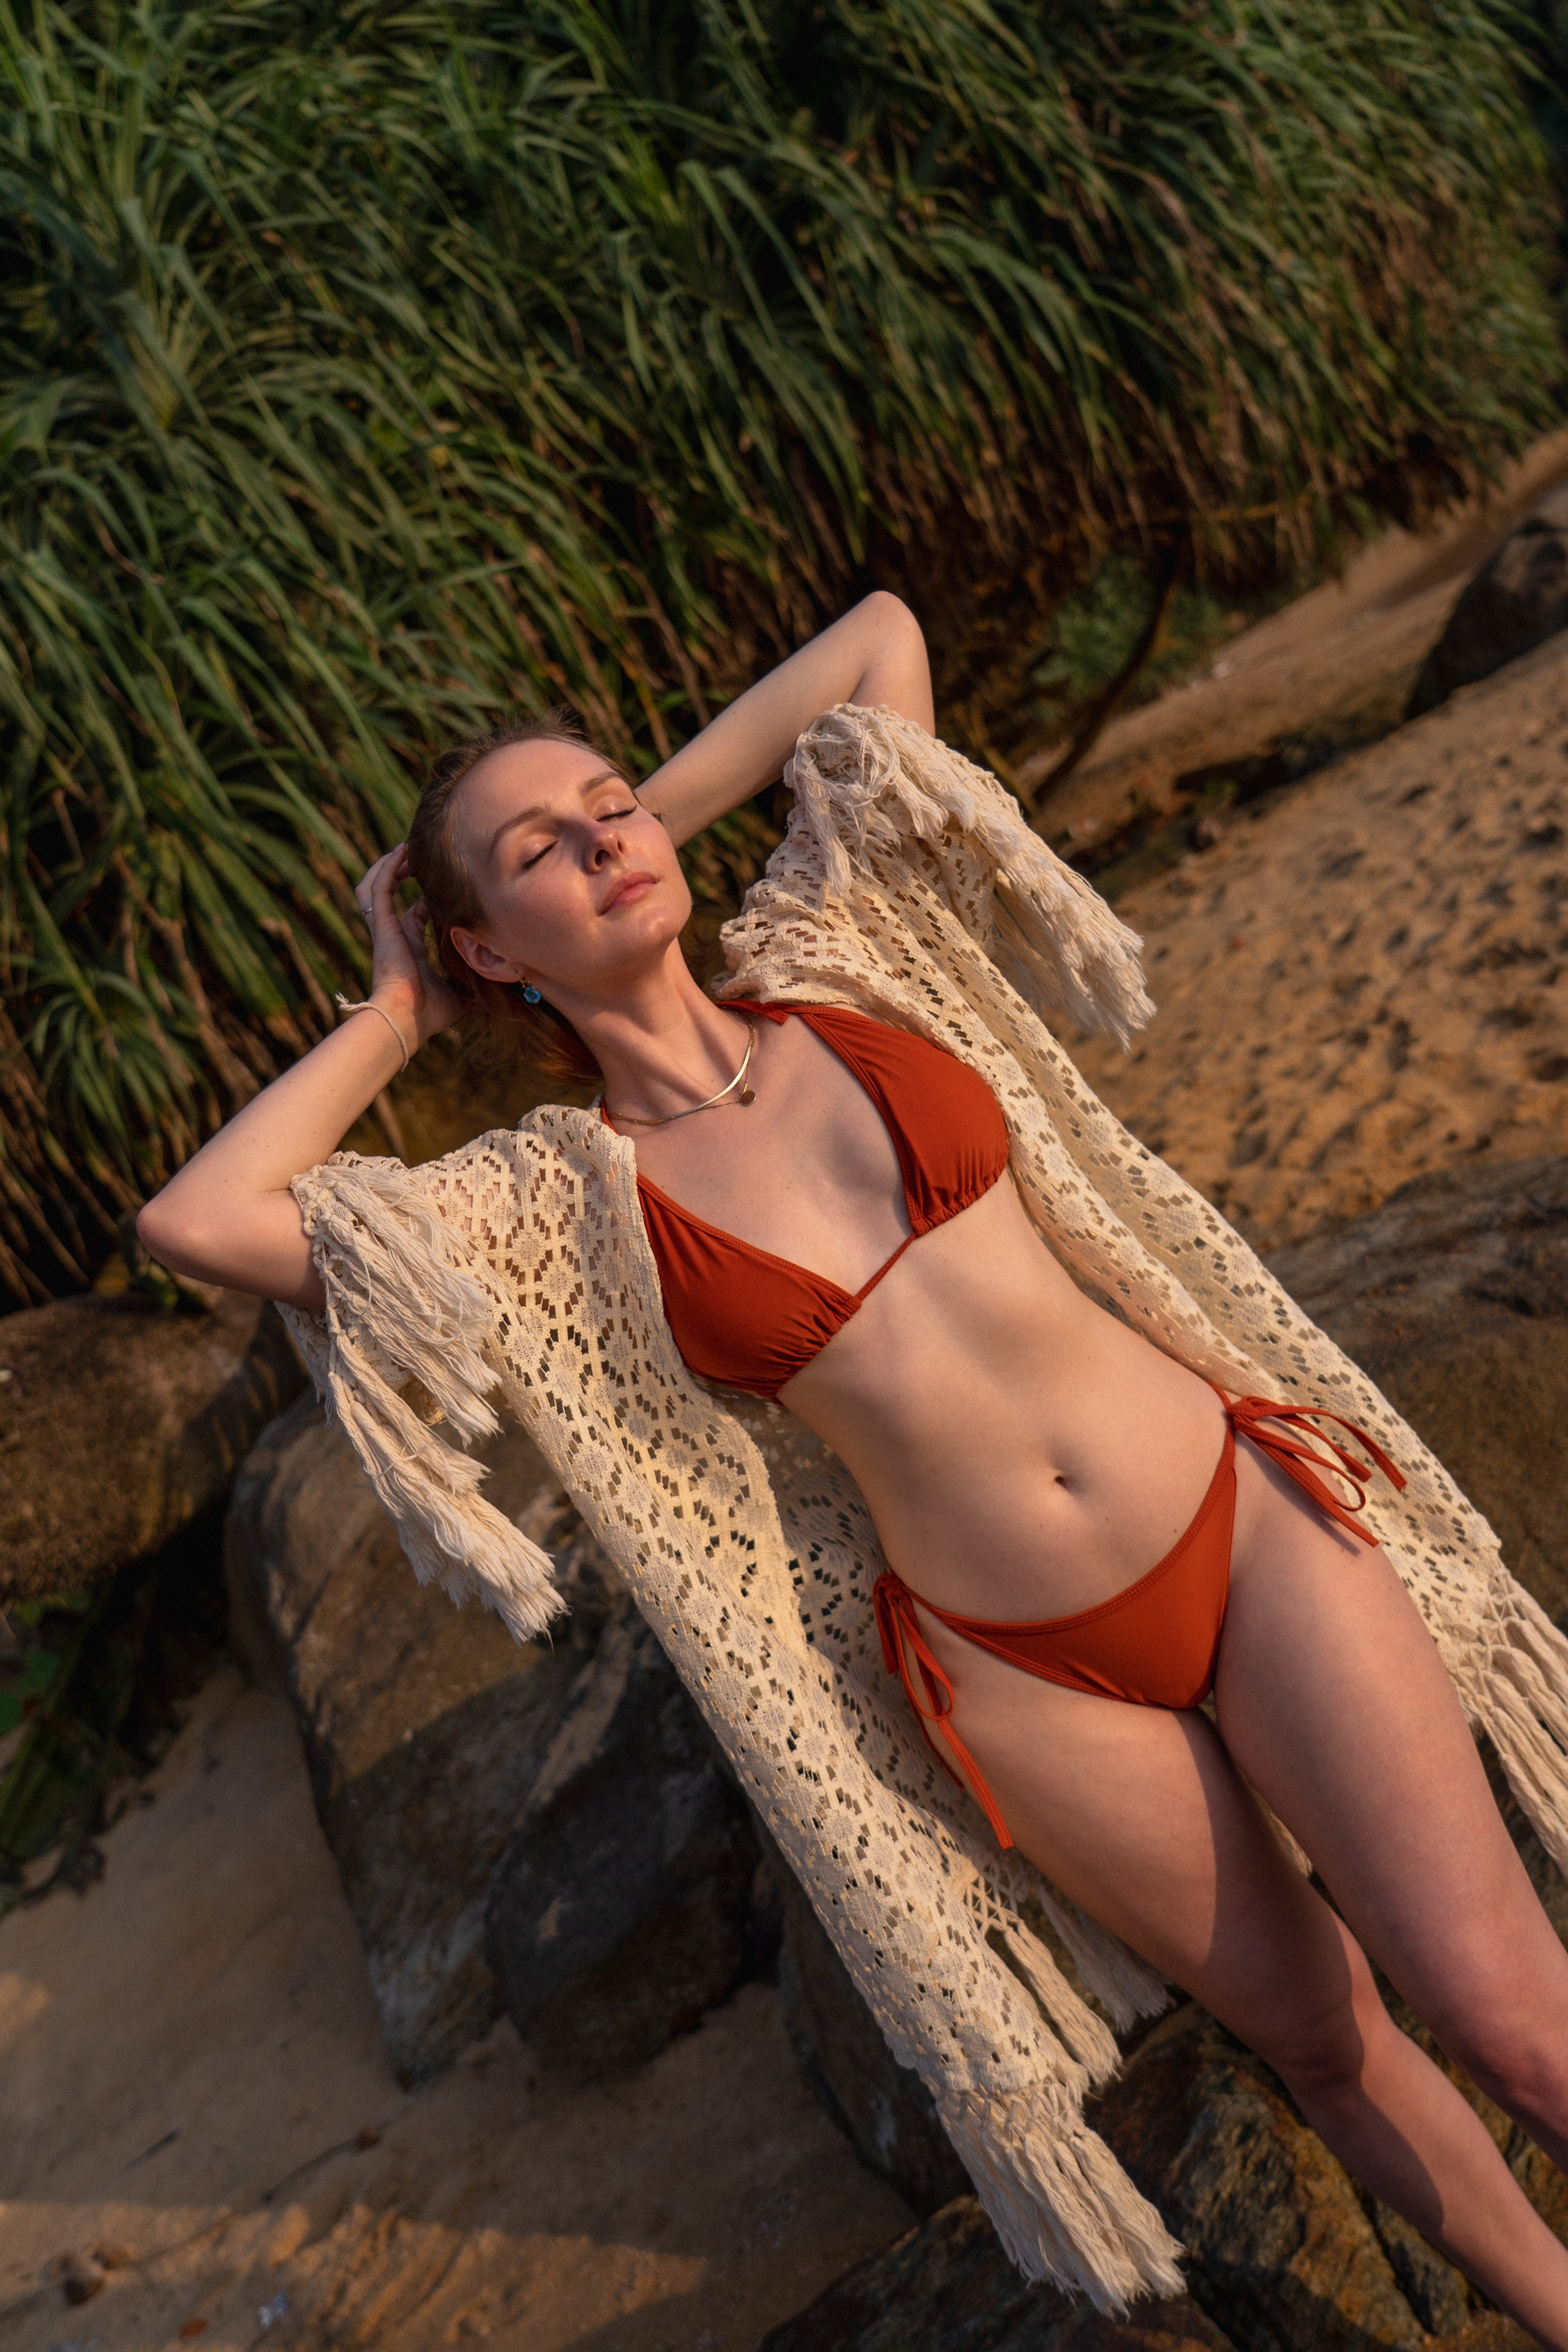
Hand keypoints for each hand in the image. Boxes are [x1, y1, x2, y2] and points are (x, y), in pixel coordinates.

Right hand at [354, 845, 464, 1051]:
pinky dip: (387, 869)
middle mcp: (394, 936)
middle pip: (388, 895)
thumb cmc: (429, 1013)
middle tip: (414, 857)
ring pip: (374, 887)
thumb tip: (494, 982)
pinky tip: (400, 854)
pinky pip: (377, 889)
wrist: (406, 1019)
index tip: (440, 894)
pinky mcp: (382, 926)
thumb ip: (470, 983)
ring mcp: (385, 930)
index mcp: (409, 950)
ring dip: (387, 866)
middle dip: (399, 874)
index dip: (425, 903)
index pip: (413, 918)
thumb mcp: (457, 994)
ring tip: (404, 848)